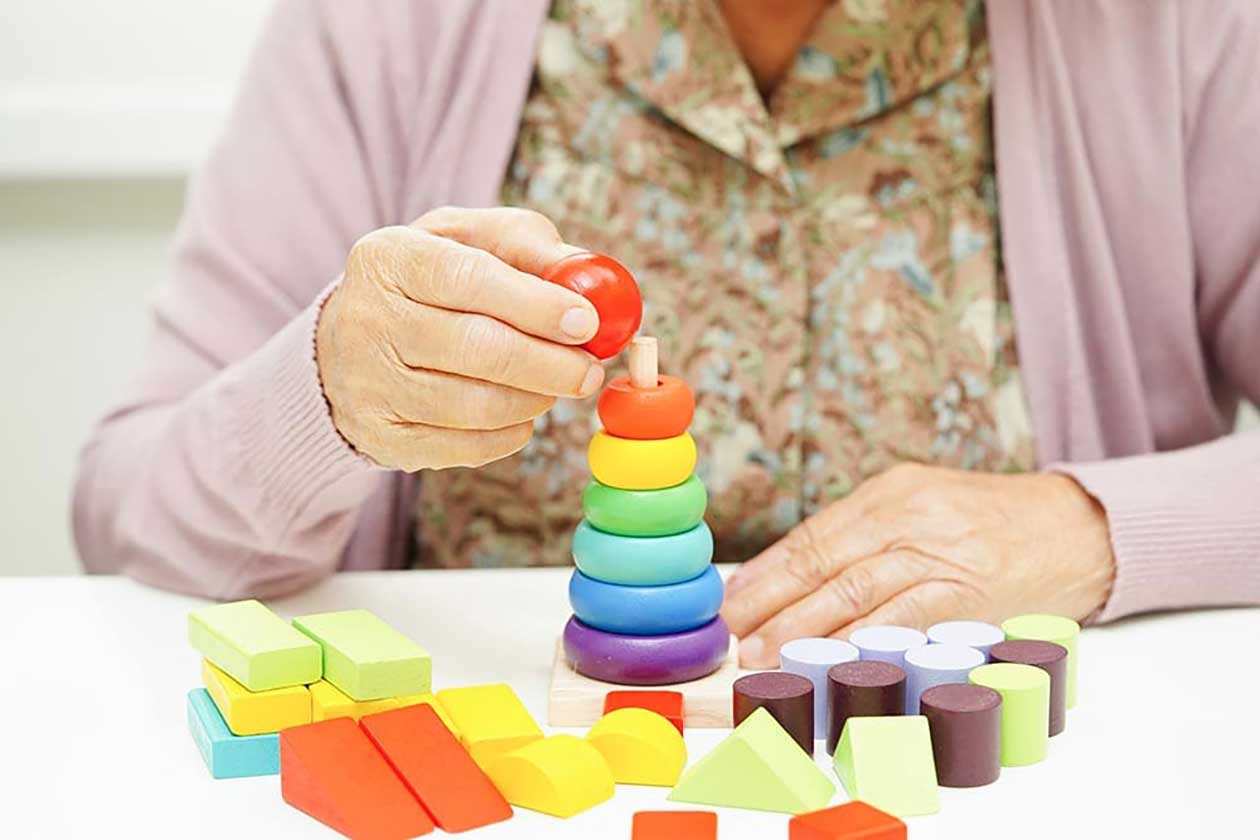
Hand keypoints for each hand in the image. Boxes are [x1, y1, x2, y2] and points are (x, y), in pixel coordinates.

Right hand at [316, 206, 603, 470]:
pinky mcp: (380, 437)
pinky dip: (509, 434)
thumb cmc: (433, 282)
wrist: (350, 341)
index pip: (468, 280)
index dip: (534, 305)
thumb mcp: (473, 240)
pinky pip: (464, 447)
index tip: (586, 323)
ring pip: (473, 405)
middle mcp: (367, 320)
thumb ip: (530, 247)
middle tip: (590, 371)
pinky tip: (523, 412)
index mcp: (389, 258)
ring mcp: (367, 385)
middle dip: (548, 364)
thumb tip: (592, 281)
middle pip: (475, 348)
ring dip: (534, 400)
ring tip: (558, 385)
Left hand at [721, 463, 1115, 667]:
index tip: (732, 603)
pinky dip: (862, 644)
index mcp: (888, 493)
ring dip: (802, 630)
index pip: (811, 536)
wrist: (1074, 528)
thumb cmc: (986, 526)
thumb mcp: (921, 509)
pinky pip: (903, 621)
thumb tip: (794, 582)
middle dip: (771, 604)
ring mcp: (938, 552)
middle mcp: (906, 515)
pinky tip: (831, 663)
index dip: (766, 573)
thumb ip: (865, 538)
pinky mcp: (967, 592)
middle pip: (822, 562)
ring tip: (765, 657)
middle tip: (734, 637)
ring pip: (854, 592)